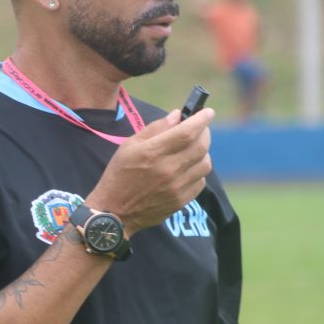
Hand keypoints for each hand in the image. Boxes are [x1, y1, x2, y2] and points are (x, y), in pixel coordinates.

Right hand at [86, 107, 213, 235]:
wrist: (115, 212)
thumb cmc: (119, 175)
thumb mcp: (129, 146)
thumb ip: (155, 128)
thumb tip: (177, 115)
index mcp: (153, 153)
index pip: (187, 132)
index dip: (201, 119)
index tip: (208, 112)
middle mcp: (168, 170)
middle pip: (201, 147)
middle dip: (205, 133)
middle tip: (201, 128)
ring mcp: (176, 188)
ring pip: (205, 164)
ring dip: (203, 152)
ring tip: (193, 149)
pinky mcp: (180, 201)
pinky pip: (200, 181)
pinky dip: (197, 170)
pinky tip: (187, 168)